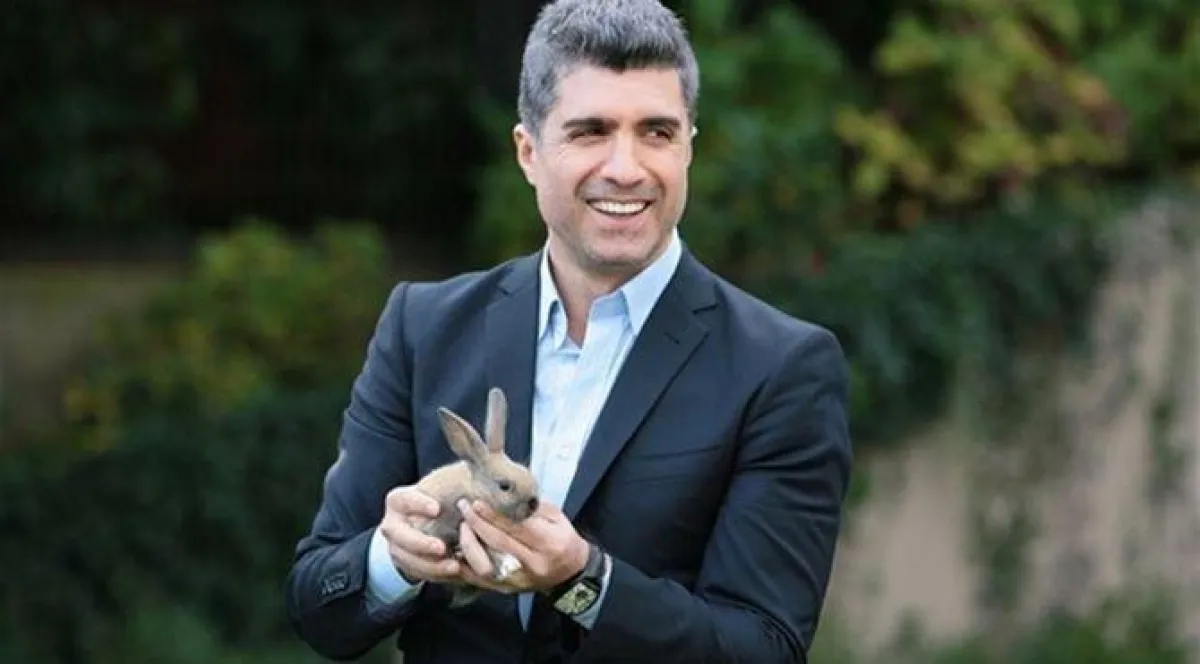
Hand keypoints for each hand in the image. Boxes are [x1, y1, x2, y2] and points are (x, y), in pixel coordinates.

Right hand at [378, 486, 461, 583]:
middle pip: (398, 535)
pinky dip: (437, 576)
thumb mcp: (445, 487)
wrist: (425, 523)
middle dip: (420, 543)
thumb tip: (481, 467)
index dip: (418, 504)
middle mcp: (393, 523)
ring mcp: (396, 546)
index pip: (404, 499)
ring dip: (430, 566)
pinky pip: (418, 574)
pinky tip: (456, 574)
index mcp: (399, 500)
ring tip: (454, 567)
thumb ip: (458, 481)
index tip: (437, 509)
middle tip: (442, 548)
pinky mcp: (406, 565)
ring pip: (407, 559)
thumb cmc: (439, 499)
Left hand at [454, 498, 589, 593]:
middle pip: (498, 543)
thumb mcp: (556, 518)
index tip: (476, 502)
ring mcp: (518, 579)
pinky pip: (479, 579)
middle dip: (477, 523)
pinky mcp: (507, 589)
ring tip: (462, 527)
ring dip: (469, 544)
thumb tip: (502, 495)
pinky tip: (456, 550)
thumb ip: (530, 508)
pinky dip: (465, 565)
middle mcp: (533, 563)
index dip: (493, 515)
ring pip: (485, 564)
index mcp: (549, 543)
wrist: (571, 573)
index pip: (516, 528)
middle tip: (463, 507)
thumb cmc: (563, 539)